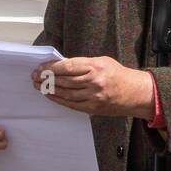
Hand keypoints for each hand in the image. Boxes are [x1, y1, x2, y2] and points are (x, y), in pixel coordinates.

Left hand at [31, 56, 154, 118]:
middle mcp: (94, 82)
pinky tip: (50, 95)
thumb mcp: (102, 61)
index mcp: (96, 66)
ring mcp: (93, 97)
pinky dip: (58, 99)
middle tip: (34, 77)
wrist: (135, 93)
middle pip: (64, 81)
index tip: (40, 68)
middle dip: (46, 79)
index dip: (51, 68)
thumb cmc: (117, 74)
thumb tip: (60, 65)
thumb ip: (82, 64)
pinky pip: (71, 104)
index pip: (67, 67)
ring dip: (49, 90)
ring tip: (38, 86)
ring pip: (65, 93)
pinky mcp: (93, 108)